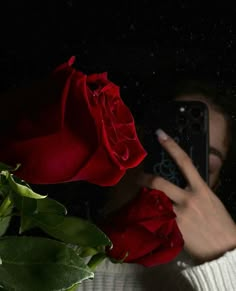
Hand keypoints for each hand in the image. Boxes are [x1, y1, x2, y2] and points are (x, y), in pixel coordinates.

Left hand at [139, 129, 235, 263]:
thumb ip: (196, 188)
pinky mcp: (174, 228)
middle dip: (145, 178)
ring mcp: (179, 214)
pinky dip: (153, 214)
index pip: (184, 162)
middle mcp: (188, 198)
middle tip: (138, 177)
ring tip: (140, 196)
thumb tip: (183, 180)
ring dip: (145, 197)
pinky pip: (158, 217)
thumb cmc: (220, 222)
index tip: (160, 134)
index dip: (171, 146)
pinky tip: (148, 215)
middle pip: (160, 182)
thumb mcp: (211, 199)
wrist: (224, 248)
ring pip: (155, 199)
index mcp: (201, 188)